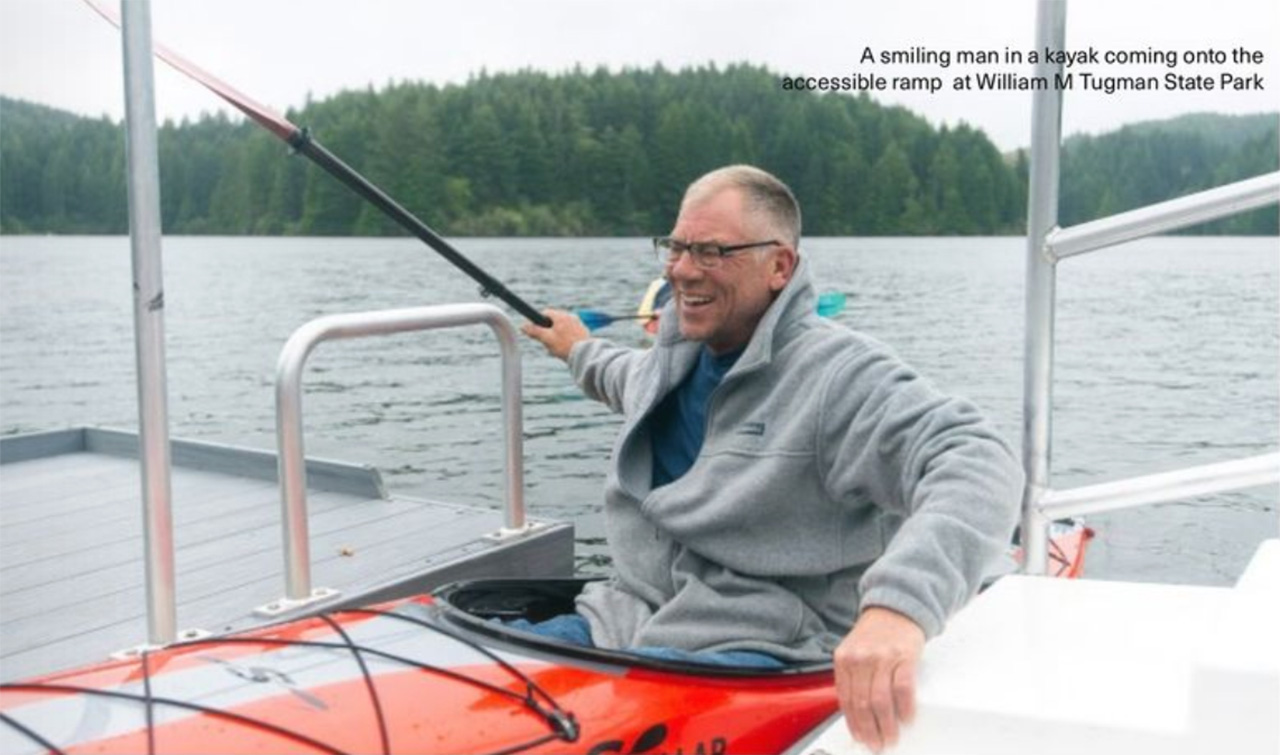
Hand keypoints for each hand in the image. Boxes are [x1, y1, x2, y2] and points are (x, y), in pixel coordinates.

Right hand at [520, 308, 589, 360]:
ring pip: (561, 329)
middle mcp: (571, 317)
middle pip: (553, 322)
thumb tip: (523, 326)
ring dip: (556, 338)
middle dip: (548, 332)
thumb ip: (534, 331)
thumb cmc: (565, 346)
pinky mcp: (583, 332)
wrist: (585, 355)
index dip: (538, 322)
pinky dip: (565, 341)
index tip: (536, 331)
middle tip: (547, 344)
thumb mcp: (547, 339)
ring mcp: (578, 324)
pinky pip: (570, 334)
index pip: (545, 313)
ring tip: (557, 350)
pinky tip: (565, 351)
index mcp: (561, 316)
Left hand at [833, 606, 925, 751]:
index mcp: (844, 659)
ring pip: (880, 700)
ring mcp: (882, 657)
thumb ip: (852, 677)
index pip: (845, 699)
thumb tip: (856, 713)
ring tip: (890, 737)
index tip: (860, 737)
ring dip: (886, 725)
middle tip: (876, 744)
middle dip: (869, 730)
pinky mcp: (903, 657)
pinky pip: (903, 688)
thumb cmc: (874, 634)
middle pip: (862, 703)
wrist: (896, 608)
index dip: (852, 723)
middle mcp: (860, 658)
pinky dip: (904, 707)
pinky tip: (906, 718)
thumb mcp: (853, 651)